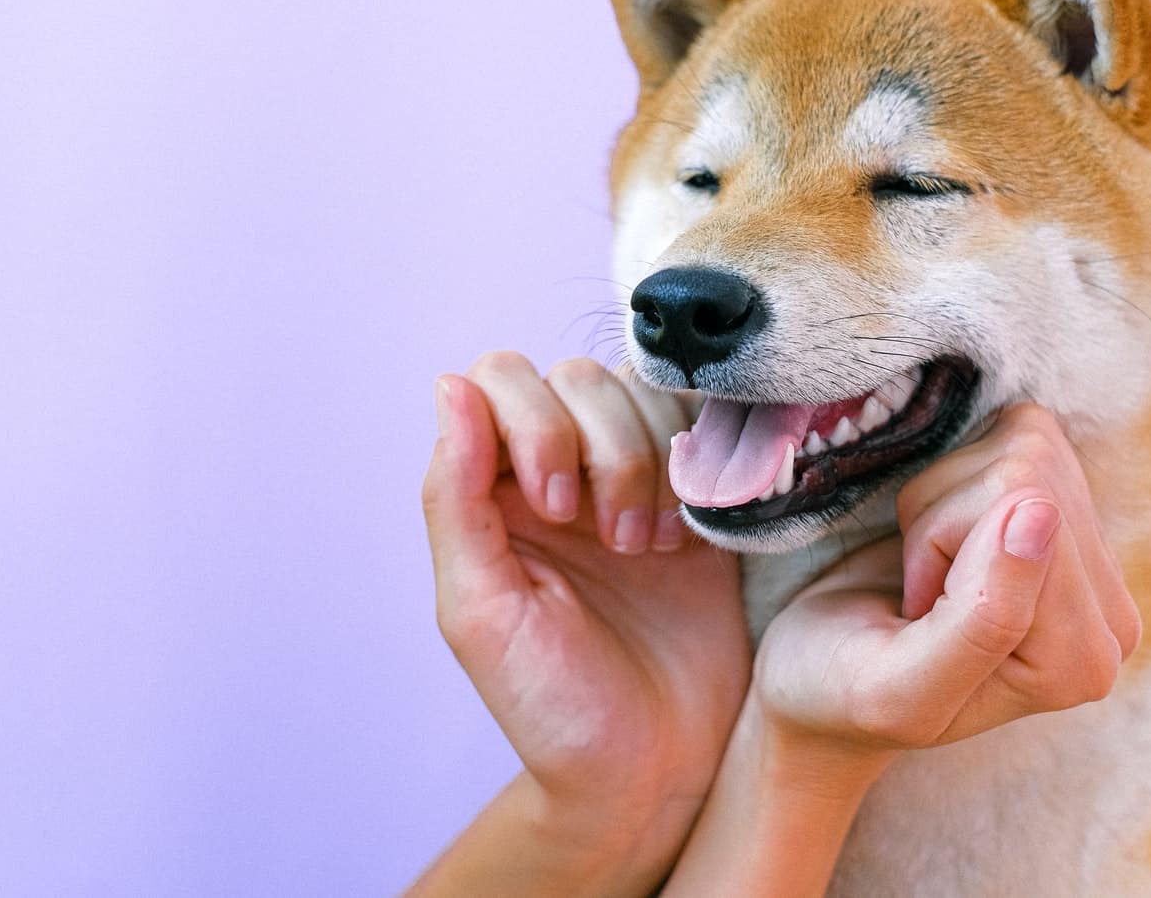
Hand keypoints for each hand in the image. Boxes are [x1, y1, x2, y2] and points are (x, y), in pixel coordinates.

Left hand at [420, 354, 749, 886]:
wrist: (658, 771)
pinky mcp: (695, 497)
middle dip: (603, 448)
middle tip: (615, 543)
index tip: (558, 510)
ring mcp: (631, 479)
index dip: (534, 424)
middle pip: (575, 378)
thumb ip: (454, 499)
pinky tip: (691, 538)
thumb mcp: (483, 612)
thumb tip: (449, 387)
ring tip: (653, 550)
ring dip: (651, 463)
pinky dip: (701, 468)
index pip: (500, 381)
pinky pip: (701, 429)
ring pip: (640, 395)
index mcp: (491, 493)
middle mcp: (558, 471)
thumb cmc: (556, 708)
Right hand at [755, 403, 1140, 765]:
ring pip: (1027, 448)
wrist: (819, 677)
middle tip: (919, 591)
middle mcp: (1107, 615)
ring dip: (944, 500)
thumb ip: (981, 619)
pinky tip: (942, 539)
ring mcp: (1091, 561)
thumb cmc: (843, 691)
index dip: (942, 542)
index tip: (915, 611)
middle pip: (1036, 476)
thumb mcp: (898, 685)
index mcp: (1081, 663)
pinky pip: (1021, 432)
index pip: (1031, 511)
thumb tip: (1041, 512)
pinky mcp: (1063, 514)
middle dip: (945, 520)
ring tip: (926, 572)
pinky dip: (953, 476)